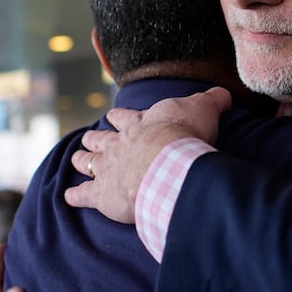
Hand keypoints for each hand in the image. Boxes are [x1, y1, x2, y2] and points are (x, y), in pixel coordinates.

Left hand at [65, 88, 231, 223]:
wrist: (169, 164)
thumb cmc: (185, 136)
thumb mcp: (204, 109)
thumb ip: (212, 101)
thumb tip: (224, 94)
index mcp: (138, 124)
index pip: (123, 117)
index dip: (119, 118)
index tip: (114, 117)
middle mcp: (118, 144)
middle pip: (99, 138)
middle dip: (94, 138)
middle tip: (89, 138)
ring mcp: (107, 168)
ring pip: (87, 162)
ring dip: (81, 161)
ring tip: (76, 159)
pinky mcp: (102, 194)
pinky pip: (83, 195)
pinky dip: (74, 196)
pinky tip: (68, 197)